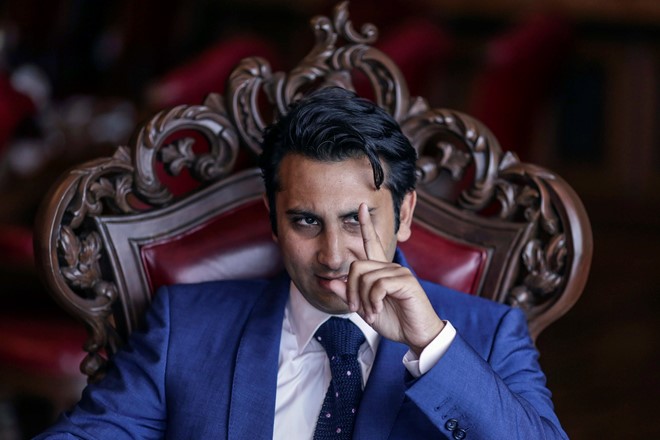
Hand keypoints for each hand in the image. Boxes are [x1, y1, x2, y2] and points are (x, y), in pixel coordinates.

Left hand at [332, 203, 444, 355]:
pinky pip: (378, 285)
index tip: (361, 207)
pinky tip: (377, 311)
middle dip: (351, 291)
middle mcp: (390, 267)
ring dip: (363, 300)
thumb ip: (350, 295)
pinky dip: (372, 301)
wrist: (417, 336)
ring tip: (371, 314)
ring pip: (365, 277)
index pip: (371, 243)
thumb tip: (330, 281)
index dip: (366, 225)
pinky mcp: (406, 281)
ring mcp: (399, 272)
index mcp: (381, 271)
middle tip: (357, 310)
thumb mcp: (366, 309)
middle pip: (356, 266)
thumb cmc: (396, 322)